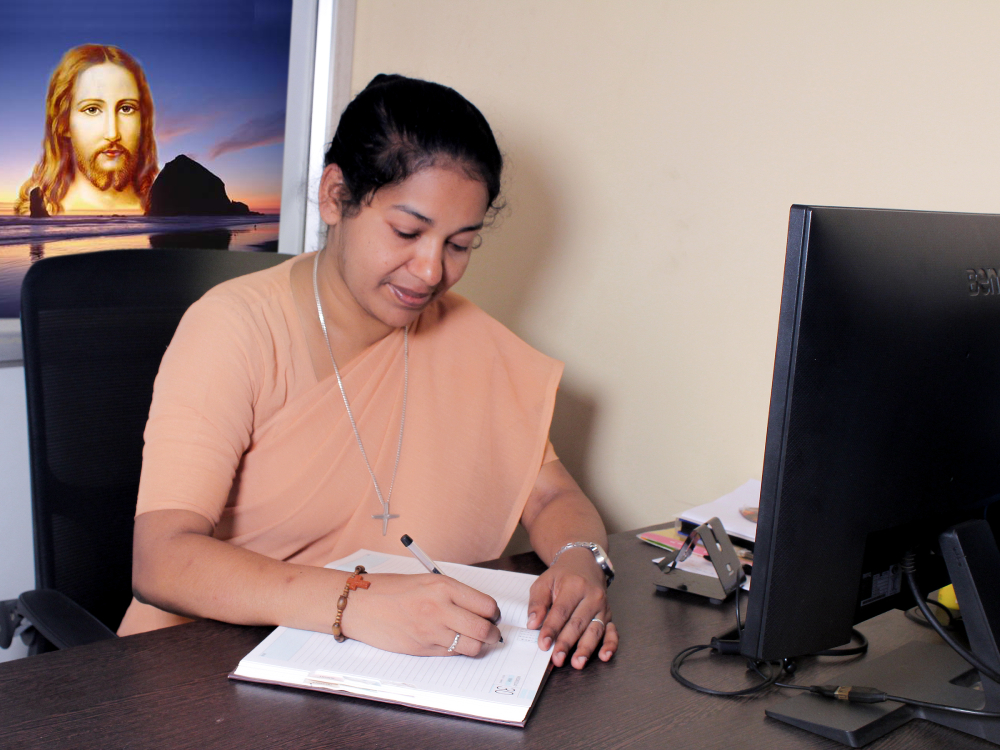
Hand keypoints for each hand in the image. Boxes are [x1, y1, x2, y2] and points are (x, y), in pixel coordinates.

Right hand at [342, 573, 501, 655]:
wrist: (361, 604)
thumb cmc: (392, 589)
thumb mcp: (427, 581)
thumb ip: (453, 593)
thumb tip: (480, 609)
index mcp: (444, 586)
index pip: (486, 605)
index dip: (494, 613)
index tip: (492, 615)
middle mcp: (440, 608)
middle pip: (483, 629)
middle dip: (492, 633)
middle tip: (491, 632)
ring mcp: (431, 631)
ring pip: (471, 646)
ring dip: (478, 645)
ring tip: (473, 640)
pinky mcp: (422, 648)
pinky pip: (452, 653)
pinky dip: (457, 650)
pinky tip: (451, 642)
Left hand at [526, 548, 618, 668]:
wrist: (584, 564)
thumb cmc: (562, 576)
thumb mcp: (544, 582)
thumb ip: (537, 603)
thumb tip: (533, 624)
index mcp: (574, 585)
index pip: (562, 610)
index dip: (552, 628)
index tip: (543, 644)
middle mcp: (592, 596)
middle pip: (578, 623)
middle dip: (567, 643)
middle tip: (557, 659)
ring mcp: (603, 607)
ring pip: (595, 630)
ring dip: (586, 648)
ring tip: (577, 663)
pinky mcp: (609, 616)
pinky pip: (612, 631)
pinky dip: (610, 645)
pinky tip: (604, 656)